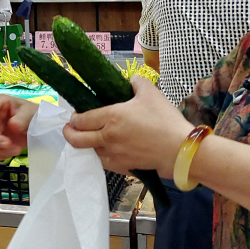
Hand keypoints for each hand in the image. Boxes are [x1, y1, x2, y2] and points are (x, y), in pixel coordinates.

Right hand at [0, 94, 36, 159]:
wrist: (40, 127)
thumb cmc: (34, 114)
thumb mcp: (30, 112)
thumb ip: (21, 118)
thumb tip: (11, 125)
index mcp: (0, 104)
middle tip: (7, 144)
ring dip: (0, 149)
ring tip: (16, 149)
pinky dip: (2, 154)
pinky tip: (13, 151)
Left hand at [64, 76, 189, 174]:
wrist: (181, 150)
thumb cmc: (165, 120)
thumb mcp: (151, 93)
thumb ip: (136, 83)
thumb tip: (130, 80)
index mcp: (111, 117)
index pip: (81, 120)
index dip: (74, 117)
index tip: (75, 115)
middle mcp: (107, 137)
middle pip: (76, 139)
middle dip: (68, 133)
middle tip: (69, 128)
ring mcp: (114, 155)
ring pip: (90, 152)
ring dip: (87, 144)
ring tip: (90, 138)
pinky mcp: (123, 167)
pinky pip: (104, 163)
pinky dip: (101, 156)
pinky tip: (106, 150)